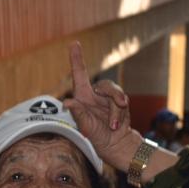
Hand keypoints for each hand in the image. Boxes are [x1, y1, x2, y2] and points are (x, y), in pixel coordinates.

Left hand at [62, 42, 137, 167]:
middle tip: (119, 105)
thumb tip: (67, 102)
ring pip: (115, 92)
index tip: (74, 43)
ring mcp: (107, 99)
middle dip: (112, 94)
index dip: (77, 59)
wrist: (114, 144)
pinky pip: (121, 101)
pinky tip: (116, 125)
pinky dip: (120, 113)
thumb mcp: (85, 127)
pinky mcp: (118, 102)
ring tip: (113, 124)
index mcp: (82, 97)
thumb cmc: (95, 137)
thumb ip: (78, 113)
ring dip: (116, 108)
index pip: (79, 75)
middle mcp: (94, 95)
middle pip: (104, 85)